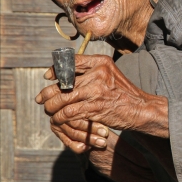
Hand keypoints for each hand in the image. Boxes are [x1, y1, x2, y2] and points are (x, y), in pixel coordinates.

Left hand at [35, 55, 168, 153]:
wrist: (141, 108)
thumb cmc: (123, 93)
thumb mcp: (110, 74)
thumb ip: (91, 71)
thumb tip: (65, 75)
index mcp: (100, 62)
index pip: (71, 61)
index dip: (55, 69)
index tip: (47, 77)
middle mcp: (98, 73)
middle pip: (63, 82)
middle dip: (48, 92)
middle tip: (40, 99)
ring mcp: (96, 90)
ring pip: (63, 98)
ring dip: (52, 107)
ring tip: (49, 111)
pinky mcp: (95, 107)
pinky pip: (69, 112)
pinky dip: (60, 117)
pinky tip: (58, 120)